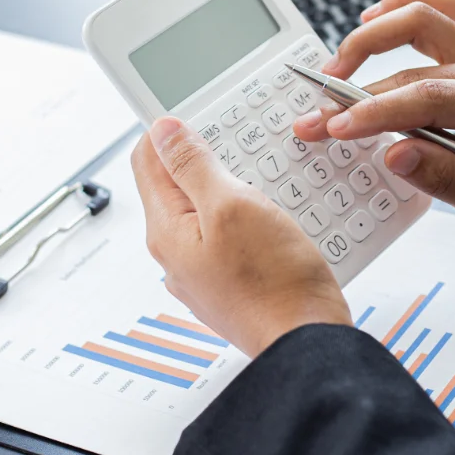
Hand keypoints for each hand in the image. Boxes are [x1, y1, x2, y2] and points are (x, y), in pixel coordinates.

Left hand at [132, 118, 350, 357]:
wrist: (307, 341)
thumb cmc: (275, 281)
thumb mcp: (233, 204)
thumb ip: (194, 166)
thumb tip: (164, 131)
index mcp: (166, 231)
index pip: (147, 160)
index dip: (170, 130)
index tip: (200, 113)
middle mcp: (176, 255)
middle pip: (178, 186)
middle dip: (208, 159)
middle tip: (242, 146)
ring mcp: (203, 274)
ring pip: (208, 212)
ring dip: (233, 189)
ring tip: (265, 183)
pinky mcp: (231, 285)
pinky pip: (231, 238)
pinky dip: (250, 220)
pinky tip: (277, 219)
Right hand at [294, 0, 454, 241]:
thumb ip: (446, 180)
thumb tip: (394, 153)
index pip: (433, 98)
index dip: (378, 111)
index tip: (336, 128)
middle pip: (417, 63)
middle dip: (357, 92)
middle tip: (317, 118)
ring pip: (425, 17)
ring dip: (373, 37)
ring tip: (334, 67)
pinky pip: (439, 11)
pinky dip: (401, 10)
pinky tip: (369, 20)